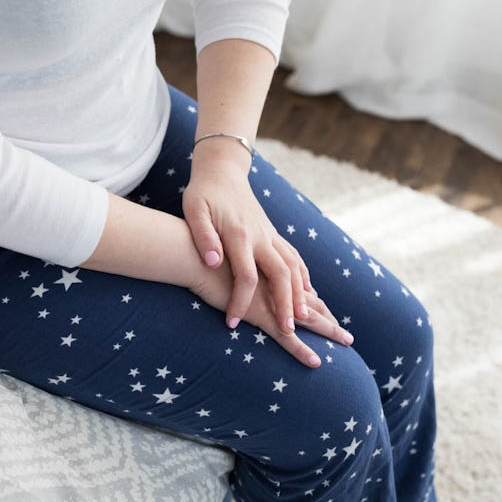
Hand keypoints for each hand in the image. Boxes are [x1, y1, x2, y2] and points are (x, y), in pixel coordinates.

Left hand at [184, 139, 312, 332]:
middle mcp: (261, 236)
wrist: (222, 170)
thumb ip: (204, 237)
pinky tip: (307, 292)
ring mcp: (270, 234)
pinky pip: (294, 257)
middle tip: (289, 331)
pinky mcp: (273, 233)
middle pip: (281, 275)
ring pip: (293, 267)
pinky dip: (303, 276)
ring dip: (300, 293)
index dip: (240, 302)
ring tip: (304, 318)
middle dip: (285, 305)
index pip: (245, 276)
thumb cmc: (202, 194)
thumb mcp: (194, 211)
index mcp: (240, 235)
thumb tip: (213, 262)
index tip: (232, 323)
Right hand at [190, 263, 352, 367]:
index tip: (319, 302)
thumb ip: (224, 259)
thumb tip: (217, 262)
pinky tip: (316, 362)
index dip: (308, 294)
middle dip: (327, 313)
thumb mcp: (214, 254)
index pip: (294, 283)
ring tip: (347, 341)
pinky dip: (301, 350)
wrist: (190, 253)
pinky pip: (286, 337)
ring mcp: (269, 299)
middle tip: (343, 327)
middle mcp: (272, 283)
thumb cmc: (196, 253)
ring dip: (328, 330)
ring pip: (307, 318)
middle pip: (308, 300)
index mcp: (264, 268)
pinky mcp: (259, 315)